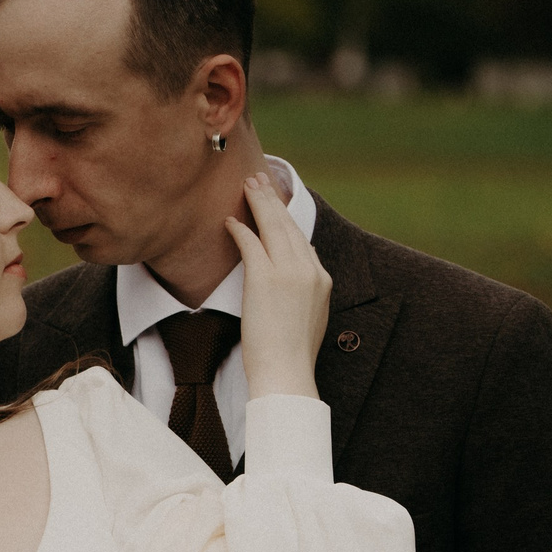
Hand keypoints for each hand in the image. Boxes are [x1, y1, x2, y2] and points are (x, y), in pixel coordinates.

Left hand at [228, 172, 329, 398]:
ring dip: (258, 204)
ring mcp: (289, 272)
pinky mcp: (265, 278)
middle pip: (289, 226)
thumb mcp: (310, 316)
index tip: (276, 202)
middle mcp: (310, 270)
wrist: (286, 372)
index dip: (287, 218)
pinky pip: (251, 244)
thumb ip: (307, 289)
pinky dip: (240, 229)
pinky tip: (230, 220)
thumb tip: (304, 266)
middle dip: (273, 200)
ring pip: (273, 227)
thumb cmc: (291, 355)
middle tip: (259, 179)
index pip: (302, 240)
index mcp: (322, 279)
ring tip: (247, 186)